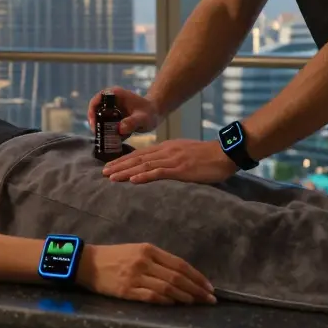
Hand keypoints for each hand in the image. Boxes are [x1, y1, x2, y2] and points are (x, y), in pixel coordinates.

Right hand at [78, 243, 215, 304]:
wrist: (88, 263)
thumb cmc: (115, 257)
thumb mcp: (137, 251)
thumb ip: (158, 261)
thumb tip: (181, 275)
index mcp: (149, 249)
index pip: (179, 264)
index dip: (196, 276)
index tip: (209, 286)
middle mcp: (144, 261)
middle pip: (177, 276)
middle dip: (197, 288)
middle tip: (210, 298)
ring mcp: (136, 276)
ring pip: (167, 287)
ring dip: (185, 296)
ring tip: (196, 302)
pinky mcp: (127, 290)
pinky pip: (152, 296)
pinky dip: (166, 301)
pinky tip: (175, 304)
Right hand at [87, 87, 164, 135]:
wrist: (155, 114)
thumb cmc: (150, 113)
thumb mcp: (143, 118)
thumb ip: (133, 122)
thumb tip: (120, 129)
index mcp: (115, 94)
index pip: (97, 99)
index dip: (92, 111)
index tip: (94, 124)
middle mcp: (111, 100)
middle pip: (96, 111)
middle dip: (96, 124)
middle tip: (99, 135)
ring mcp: (111, 109)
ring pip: (100, 119)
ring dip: (102, 130)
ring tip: (111, 139)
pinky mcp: (113, 117)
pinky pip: (106, 125)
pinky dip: (109, 133)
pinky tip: (120, 138)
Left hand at [102, 139, 237, 184]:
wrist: (224, 153)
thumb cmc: (207, 156)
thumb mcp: (184, 153)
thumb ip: (171, 158)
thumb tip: (159, 166)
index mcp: (166, 148)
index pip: (140, 154)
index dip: (124, 160)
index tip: (111, 166)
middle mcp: (166, 151)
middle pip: (137, 159)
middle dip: (119, 166)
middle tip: (103, 173)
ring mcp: (172, 160)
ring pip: (144, 165)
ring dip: (126, 172)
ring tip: (112, 177)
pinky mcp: (180, 169)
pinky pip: (159, 172)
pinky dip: (144, 176)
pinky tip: (133, 180)